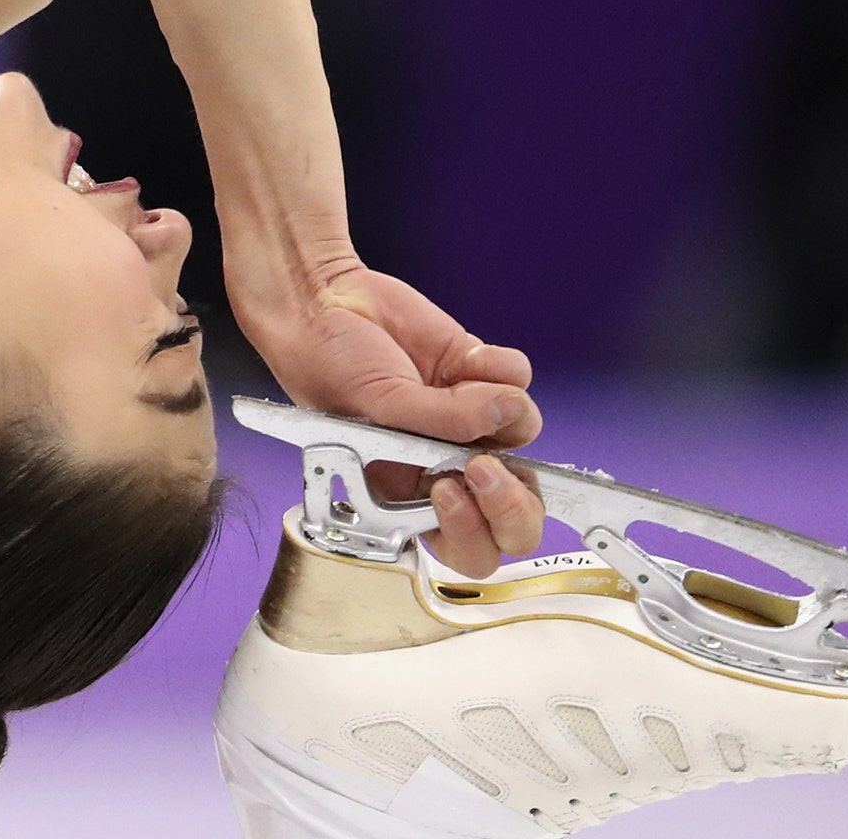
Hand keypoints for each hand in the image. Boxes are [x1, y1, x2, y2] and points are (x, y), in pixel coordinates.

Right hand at [234, 260, 545, 577]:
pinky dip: (500, 367)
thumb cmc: (328, 365)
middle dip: (514, 497)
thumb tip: (504, 412)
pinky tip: (465, 357)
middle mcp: (445, 462)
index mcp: (411, 494)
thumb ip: (441, 420)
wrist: (324, 302)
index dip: (475, 527)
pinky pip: (518, 379)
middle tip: (487, 464)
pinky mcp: (477, 371)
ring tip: (460, 385)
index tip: (451, 485)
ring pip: (523, 435)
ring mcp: (466, 418)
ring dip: (503, 412)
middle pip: (513, 509)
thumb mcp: (377, 405)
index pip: (467, 545)